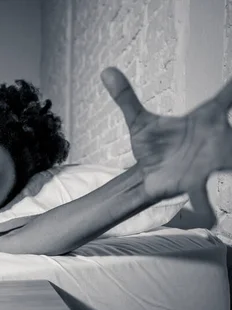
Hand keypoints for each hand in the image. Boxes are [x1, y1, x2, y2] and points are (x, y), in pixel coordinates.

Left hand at [101, 67, 231, 226]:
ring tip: (222, 190)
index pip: (224, 99)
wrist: (148, 170)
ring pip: (229, 164)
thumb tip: (106, 71)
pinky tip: (209, 223)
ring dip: (231, 167)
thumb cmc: (153, 143)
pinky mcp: (192, 184)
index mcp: (203, 120)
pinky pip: (202, 197)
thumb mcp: (139, 121)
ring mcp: (206, 164)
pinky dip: (206, 210)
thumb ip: (126, 98)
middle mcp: (211, 141)